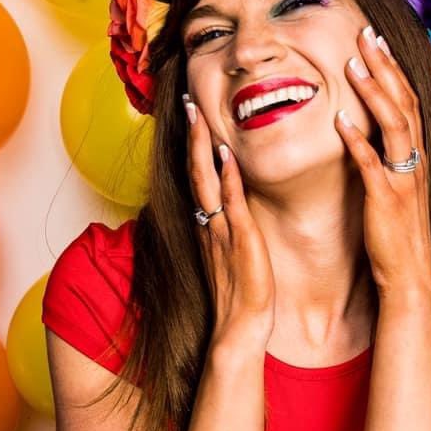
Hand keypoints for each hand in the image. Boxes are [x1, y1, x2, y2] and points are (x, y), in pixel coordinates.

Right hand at [184, 94, 275, 345]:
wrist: (241, 327)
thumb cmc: (242, 295)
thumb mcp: (234, 256)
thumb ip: (233, 231)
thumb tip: (236, 211)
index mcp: (209, 225)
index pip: (199, 177)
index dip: (195, 147)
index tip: (194, 118)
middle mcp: (209, 223)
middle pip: (195, 170)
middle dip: (192, 135)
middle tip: (188, 102)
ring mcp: (221, 230)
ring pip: (206, 179)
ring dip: (202, 145)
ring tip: (198, 114)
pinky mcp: (239, 240)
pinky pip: (230, 202)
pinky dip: (227, 177)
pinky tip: (226, 154)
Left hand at [333, 26, 430, 298]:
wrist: (409, 277)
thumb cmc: (397, 236)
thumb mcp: (397, 190)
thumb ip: (387, 161)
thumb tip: (368, 135)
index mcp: (415, 157)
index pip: (407, 102)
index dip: (393, 70)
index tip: (376, 42)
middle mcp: (414, 162)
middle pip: (404, 102)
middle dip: (385, 66)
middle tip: (367, 35)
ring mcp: (402, 180)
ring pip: (393, 125)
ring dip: (374, 92)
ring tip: (354, 64)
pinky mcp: (386, 200)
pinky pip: (372, 164)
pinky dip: (358, 141)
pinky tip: (341, 121)